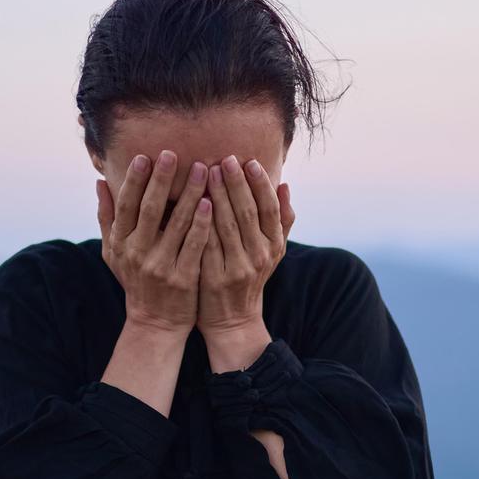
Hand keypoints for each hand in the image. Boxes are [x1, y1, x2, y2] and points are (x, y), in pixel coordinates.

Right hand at [96, 148, 213, 334]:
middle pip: (149, 210)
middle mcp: (137, 253)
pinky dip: (201, 224)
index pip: (126, 205)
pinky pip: (194, 246)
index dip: (135, 180)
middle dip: (161, 180)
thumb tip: (100, 182)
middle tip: (173, 153)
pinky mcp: (183, 279)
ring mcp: (160, 267)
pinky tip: (210, 203)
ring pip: (176, 224)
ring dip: (189, 194)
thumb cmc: (135, 281)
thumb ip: (107, 217)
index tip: (145, 156)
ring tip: (202, 169)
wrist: (155, 323)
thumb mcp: (113, 252)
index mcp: (120, 243)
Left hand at [198, 154, 294, 338]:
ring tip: (207, 171)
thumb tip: (285, 184)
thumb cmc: (249, 277)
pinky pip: (207, 244)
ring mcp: (238, 268)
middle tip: (224, 159)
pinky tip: (193, 203)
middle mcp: (259, 256)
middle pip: (248, 213)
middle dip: (236, 184)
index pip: (269, 209)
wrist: (233, 320)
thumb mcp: (272, 251)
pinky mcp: (216, 278)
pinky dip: (201, 222)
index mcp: (274, 245)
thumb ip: (281, 219)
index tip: (249, 161)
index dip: (260, 184)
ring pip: (227, 226)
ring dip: (217, 196)